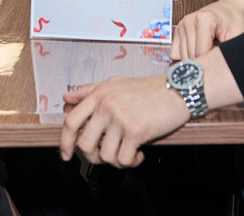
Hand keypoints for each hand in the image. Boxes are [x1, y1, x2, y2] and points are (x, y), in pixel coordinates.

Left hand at [59, 74, 189, 167]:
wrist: (178, 89)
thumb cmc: (148, 88)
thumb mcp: (115, 82)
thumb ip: (89, 90)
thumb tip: (67, 99)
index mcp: (99, 94)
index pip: (71, 122)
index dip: (65, 142)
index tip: (66, 154)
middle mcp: (106, 105)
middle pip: (85, 145)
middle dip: (94, 156)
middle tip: (107, 154)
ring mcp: (120, 118)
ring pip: (105, 156)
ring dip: (116, 160)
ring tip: (127, 152)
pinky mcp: (135, 131)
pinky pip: (124, 159)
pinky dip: (132, 161)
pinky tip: (139, 153)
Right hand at [170, 0, 243, 59]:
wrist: (228, 10)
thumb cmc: (234, 23)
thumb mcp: (238, 37)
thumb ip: (226, 53)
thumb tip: (216, 70)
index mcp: (204, 20)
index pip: (200, 54)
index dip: (212, 61)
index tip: (219, 56)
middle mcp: (190, 20)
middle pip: (190, 56)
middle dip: (204, 60)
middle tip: (215, 51)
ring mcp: (182, 24)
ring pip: (182, 56)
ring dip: (196, 57)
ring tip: (208, 47)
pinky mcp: (178, 29)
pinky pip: (175, 53)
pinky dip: (186, 55)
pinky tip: (198, 48)